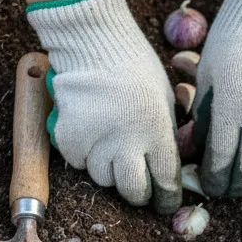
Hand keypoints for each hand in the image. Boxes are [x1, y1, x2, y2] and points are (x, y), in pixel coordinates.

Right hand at [27, 0, 181, 212]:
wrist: (94, 41)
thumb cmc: (136, 68)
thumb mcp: (165, 100)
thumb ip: (168, 135)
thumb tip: (171, 167)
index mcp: (158, 133)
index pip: (165, 182)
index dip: (166, 197)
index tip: (165, 201)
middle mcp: (127, 144)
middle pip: (133, 191)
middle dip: (139, 193)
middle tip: (139, 186)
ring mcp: (96, 143)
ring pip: (103, 179)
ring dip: (110, 170)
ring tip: (111, 148)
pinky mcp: (70, 138)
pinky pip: (79, 162)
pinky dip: (85, 155)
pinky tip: (91, 134)